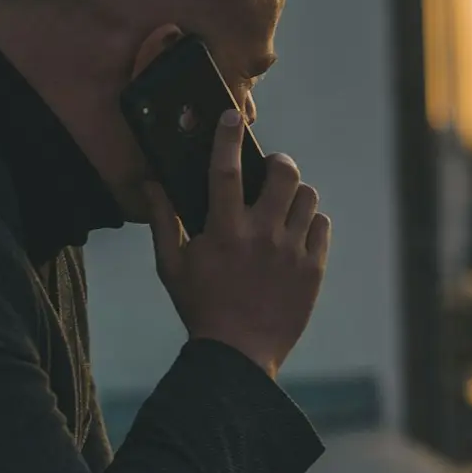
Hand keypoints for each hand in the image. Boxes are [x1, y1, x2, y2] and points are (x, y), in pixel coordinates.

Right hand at [146, 109, 330, 379]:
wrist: (238, 356)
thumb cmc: (200, 308)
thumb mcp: (171, 266)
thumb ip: (162, 220)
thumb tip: (150, 183)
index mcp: (223, 232)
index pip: (225, 171)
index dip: (227, 138)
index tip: (230, 116)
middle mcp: (261, 236)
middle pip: (283, 174)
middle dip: (277, 163)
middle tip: (269, 172)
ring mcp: (291, 253)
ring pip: (307, 197)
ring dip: (294, 194)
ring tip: (282, 206)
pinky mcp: (312, 270)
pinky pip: (321, 226)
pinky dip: (310, 223)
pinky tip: (295, 233)